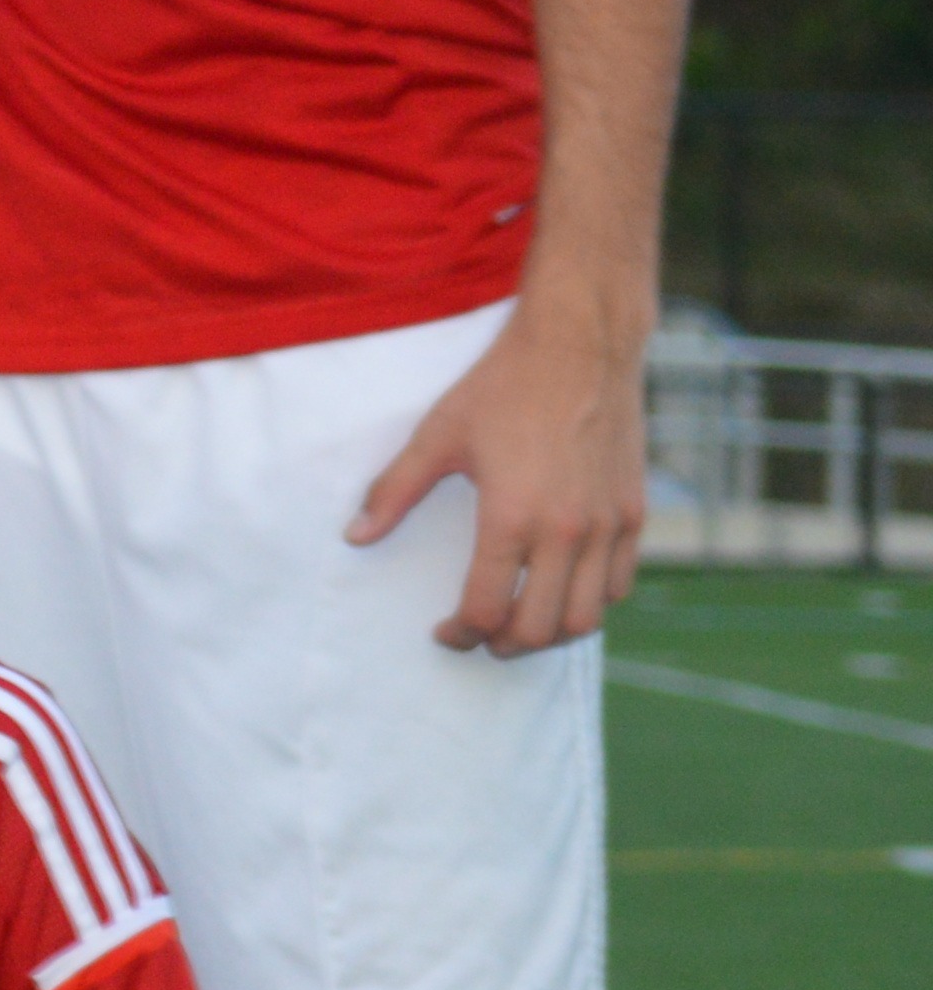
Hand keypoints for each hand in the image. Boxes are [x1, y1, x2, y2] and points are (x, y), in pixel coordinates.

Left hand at [354, 288, 651, 653]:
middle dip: (503, 645)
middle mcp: (567, 531)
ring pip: (585, 616)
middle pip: (539, 628)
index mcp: (513, 518)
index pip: (486, 609)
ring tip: (519, 623)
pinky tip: (560, 589)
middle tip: (479, 636)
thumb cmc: (504, 387)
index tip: (444, 632)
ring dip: (549, 633)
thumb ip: (393, 492)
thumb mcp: (436, 436)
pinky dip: (589, 602)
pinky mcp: (634, 512)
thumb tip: (354, 537)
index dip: (460, 633)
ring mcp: (608, 525)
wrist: (581, 345)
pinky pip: (618, 584)